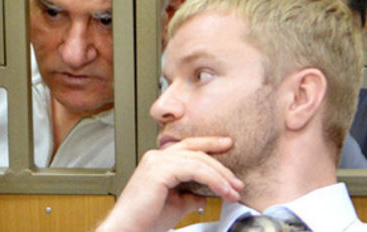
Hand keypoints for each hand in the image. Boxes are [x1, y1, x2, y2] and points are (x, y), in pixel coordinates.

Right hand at [96, 137, 243, 231]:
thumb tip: (206, 195)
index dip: (209, 144)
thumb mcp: (177, 204)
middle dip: (221, 165)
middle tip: (237, 181)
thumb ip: (191, 195)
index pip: (188, 147)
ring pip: (198, 161)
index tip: (227, 145)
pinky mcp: (159, 170)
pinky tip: (222, 190)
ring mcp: (156, 161)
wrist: (129, 229)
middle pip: (196, 151)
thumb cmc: (146, 220)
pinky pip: (195, 170)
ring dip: (221, 176)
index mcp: (158, 162)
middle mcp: (156, 157)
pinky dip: (213, 180)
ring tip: (234, 190)